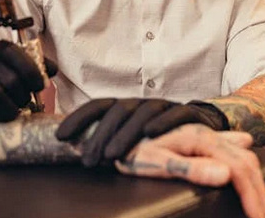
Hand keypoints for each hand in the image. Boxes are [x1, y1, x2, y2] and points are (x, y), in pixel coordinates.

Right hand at [0, 40, 56, 121]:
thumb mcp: (13, 61)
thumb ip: (36, 64)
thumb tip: (53, 71)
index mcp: (1, 48)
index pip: (25, 62)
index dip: (36, 78)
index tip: (38, 86)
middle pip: (12, 83)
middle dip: (22, 96)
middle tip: (22, 100)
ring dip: (10, 109)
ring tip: (12, 109)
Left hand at [55, 98, 228, 166]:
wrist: (204, 125)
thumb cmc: (162, 134)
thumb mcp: (134, 136)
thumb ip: (112, 140)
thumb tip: (79, 153)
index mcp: (127, 107)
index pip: (99, 106)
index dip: (79, 118)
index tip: (60, 136)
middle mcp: (142, 103)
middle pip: (119, 110)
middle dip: (101, 134)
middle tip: (88, 159)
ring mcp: (165, 106)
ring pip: (143, 112)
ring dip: (126, 132)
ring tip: (112, 155)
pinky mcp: (189, 113)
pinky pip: (177, 113)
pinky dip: (163, 122)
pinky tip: (151, 133)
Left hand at [115, 124, 264, 217]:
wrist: (120, 128)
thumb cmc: (134, 150)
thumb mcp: (157, 162)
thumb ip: (190, 168)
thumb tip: (226, 175)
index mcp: (200, 137)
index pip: (239, 168)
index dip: (253, 197)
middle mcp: (207, 133)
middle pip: (246, 162)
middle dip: (261, 194)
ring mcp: (206, 135)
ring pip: (243, 156)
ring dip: (256, 183)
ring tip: (262, 208)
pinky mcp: (202, 140)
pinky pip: (233, 152)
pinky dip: (246, 169)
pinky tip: (249, 173)